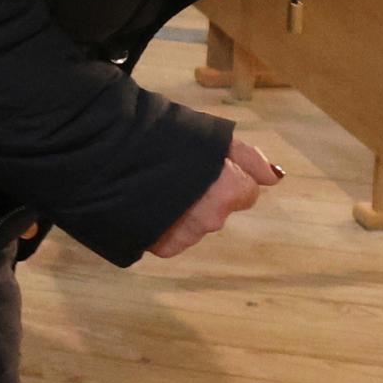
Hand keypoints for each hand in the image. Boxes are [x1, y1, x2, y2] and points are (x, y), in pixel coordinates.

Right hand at [151, 136, 284, 258]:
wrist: (106, 152)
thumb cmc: (162, 134)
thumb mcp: (211, 136)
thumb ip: (248, 157)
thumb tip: (276, 177)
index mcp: (229, 189)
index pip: (246, 191)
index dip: (227, 175)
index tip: (205, 166)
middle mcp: (213, 219)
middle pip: (220, 208)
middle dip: (206, 195)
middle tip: (178, 173)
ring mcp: (187, 236)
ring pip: (196, 224)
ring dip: (185, 210)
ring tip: (157, 186)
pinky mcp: (163, 248)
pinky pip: (173, 236)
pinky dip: (165, 224)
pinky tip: (148, 204)